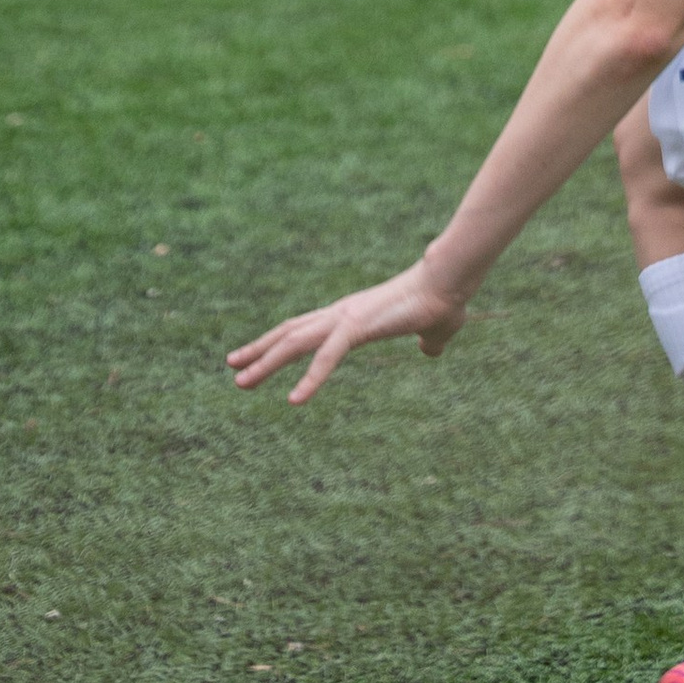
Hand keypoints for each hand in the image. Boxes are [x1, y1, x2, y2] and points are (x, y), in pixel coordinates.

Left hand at [228, 255, 466, 405]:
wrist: (451, 281)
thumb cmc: (443, 301)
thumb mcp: (434, 331)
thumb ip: (426, 342)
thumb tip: (430, 350)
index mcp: (352, 315)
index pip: (305, 328)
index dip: (277, 341)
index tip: (254, 353)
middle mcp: (341, 314)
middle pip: (290, 333)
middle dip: (259, 351)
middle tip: (232, 369)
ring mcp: (346, 318)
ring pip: (295, 342)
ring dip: (265, 362)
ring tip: (239, 382)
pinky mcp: (358, 326)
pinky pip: (327, 357)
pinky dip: (308, 379)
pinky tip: (294, 400)